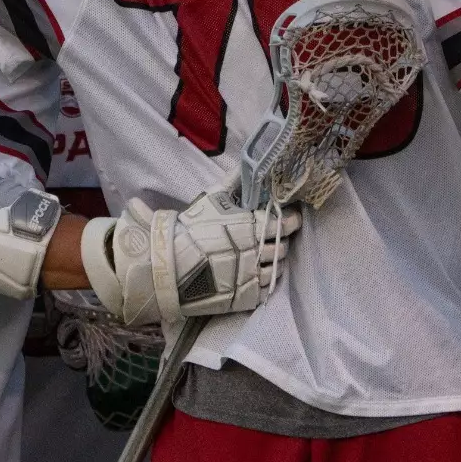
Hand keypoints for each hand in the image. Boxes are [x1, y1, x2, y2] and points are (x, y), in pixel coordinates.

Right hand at [80, 190, 300, 324]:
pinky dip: (266, 281)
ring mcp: (251, 277)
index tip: (292, 218)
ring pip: (277, 268)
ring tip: (265, 256)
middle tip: (272, 237)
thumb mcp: (212, 200)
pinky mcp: (245, 298)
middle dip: (279, 241)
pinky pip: (266, 289)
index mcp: (251, 228)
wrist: (168, 268)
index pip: (282, 224)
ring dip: (275, 261)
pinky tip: (257, 274)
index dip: (290, 220)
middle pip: (281, 246)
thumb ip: (233, 182)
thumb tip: (248, 163)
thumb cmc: (190, 229)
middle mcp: (256, 253)